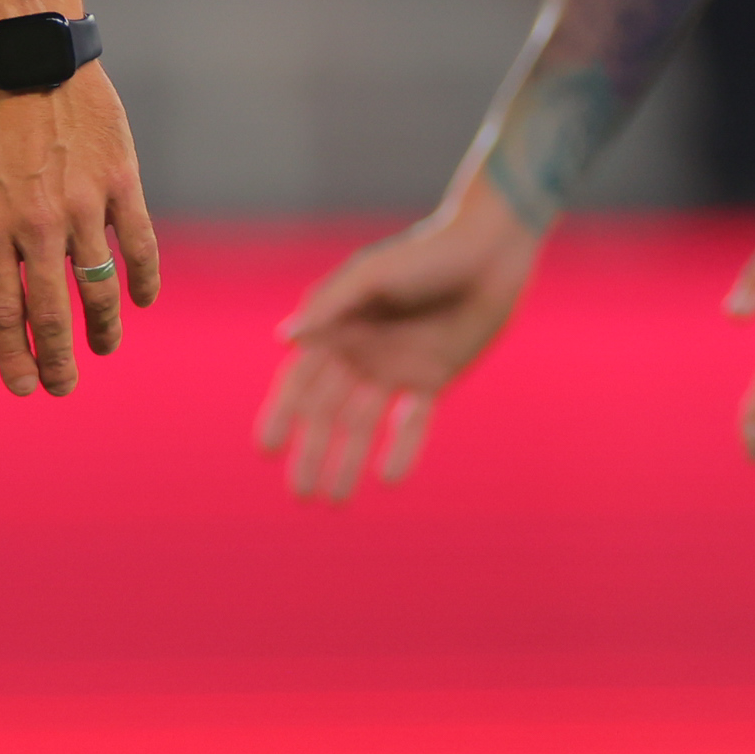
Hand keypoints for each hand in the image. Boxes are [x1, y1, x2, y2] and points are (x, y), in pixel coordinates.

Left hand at [0, 62, 159, 397]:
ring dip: (103, 327)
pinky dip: (142, 278)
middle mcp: (37, 226)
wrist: (30, 58)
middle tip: (64, 385)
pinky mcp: (120, 183)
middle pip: (52, 312)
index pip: (2, 313)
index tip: (25, 387)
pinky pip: (138, 244)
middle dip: (58, 359)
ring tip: (103, 347)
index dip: (14, 358)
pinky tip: (140, 300)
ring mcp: (83, 206)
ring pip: (99, 286)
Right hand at [255, 187, 535, 499]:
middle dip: (311, 452)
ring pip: (363, 425)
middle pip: (327, 413)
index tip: (266, 449)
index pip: (300, 380)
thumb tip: (284, 340)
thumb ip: (329, 306)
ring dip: (348, 461)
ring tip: (335, 501)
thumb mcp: (372, 274)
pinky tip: (388, 478)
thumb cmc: (424, 253)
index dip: (281, 414)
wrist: (487, 252)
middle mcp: (360, 352)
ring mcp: (395, 368)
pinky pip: (412, 422)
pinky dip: (401, 449)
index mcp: (337, 328)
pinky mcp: (432, 378)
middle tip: (300, 494)